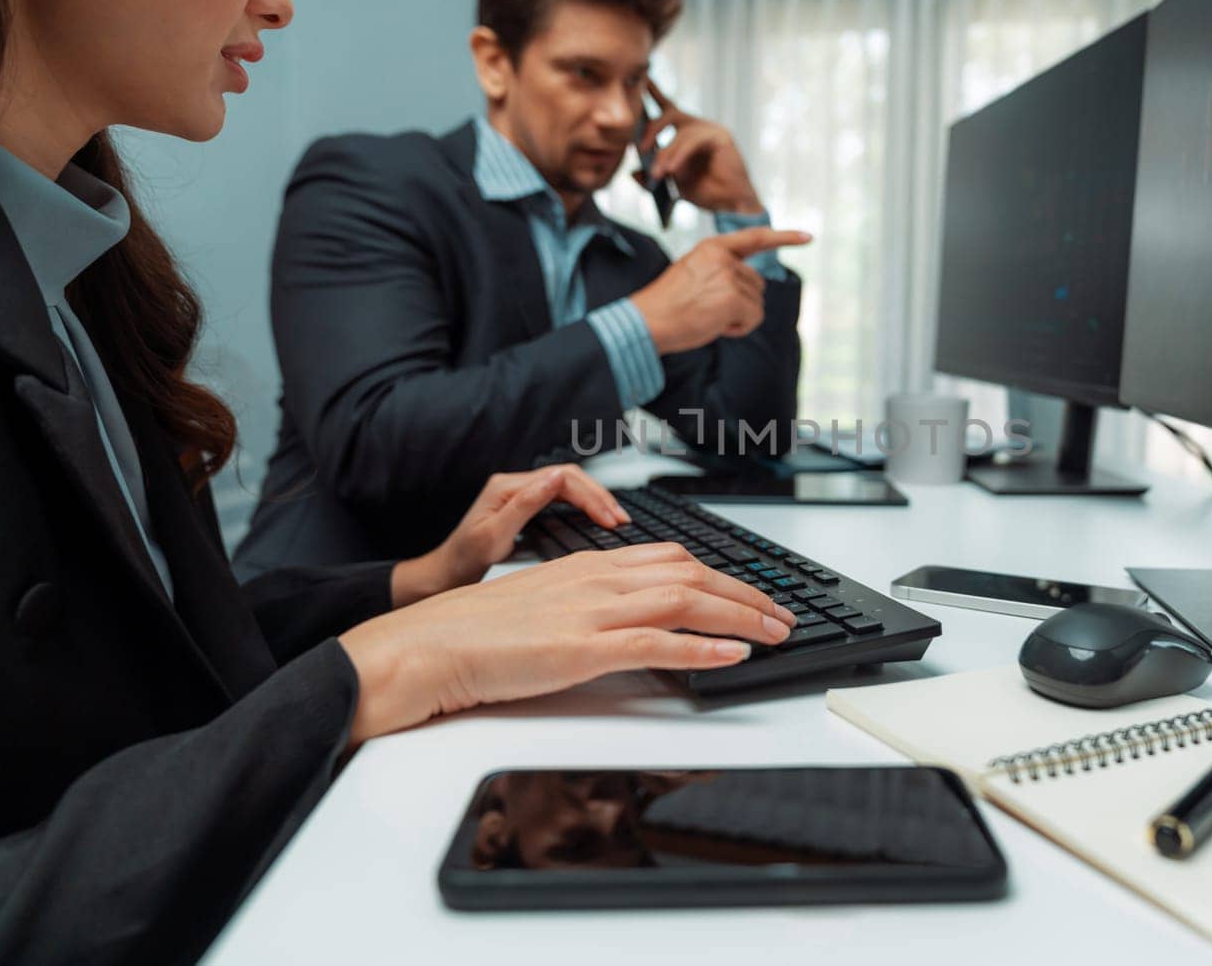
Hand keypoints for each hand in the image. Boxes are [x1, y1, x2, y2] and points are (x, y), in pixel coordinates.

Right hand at [340, 543, 798, 743]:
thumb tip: (627, 622)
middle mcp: (598, 579)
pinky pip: (656, 644)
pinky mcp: (583, 650)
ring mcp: (592, 612)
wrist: (430, 645)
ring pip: (685, 601)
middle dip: (746, 593)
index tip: (751, 593)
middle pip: (692, 573)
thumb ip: (587, 605)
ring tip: (775, 633)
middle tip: (782, 614)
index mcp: (589, 566)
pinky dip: (701, 648)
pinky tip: (731, 654)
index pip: (673, 558)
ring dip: (741, 616)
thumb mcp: (545, 605)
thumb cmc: (479, 633)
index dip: (721, 575)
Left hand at [390, 466, 629, 606]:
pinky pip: (561, 499)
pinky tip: (596, 519)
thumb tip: (555, 477)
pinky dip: (583, 507)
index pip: (561, 479)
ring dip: (594, 500)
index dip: (590, 496)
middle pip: (569, 478)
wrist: (445, 574)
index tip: (610, 518)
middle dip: (599, 496)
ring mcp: (519, 494)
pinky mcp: (524, 507)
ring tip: (617, 519)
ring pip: (568, 487)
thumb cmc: (463, 560)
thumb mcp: (493, 536)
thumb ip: (525, 505)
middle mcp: (514, 484)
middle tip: (621, 519)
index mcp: (507, 487)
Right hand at [631, 226, 811, 354]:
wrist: (646, 321)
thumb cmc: (667, 305)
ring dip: (740, 317)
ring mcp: (729, 276)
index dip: (784, 237)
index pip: (755, 237)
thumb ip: (721, 272)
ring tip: (709, 317)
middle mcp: (723, 258)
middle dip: (742, 302)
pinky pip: (754, 317)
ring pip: (757, 303)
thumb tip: (752, 289)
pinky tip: (717, 326)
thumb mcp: (694, 275)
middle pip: (758, 284)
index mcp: (712, 248)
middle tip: (710, 310)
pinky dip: (740, 328)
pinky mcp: (732, 298)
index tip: (808, 237)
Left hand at [635, 80, 761, 213]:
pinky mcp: (721, 137)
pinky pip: (693, 141)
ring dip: (666, 154)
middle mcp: (699, 127)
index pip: (667, 108)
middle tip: (640, 148)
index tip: (642, 82)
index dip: (655, 93)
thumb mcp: (672, 185)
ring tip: (657, 174)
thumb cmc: (706, 192)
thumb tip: (632, 173)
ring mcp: (711, 130)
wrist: (731, 204)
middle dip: (652, 127)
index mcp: (687, 133)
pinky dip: (680, 155)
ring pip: (680, 132)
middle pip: (670, 113)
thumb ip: (653, 176)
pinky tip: (672, 169)